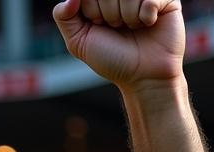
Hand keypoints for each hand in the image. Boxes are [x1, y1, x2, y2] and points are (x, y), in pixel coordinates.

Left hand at [53, 0, 183, 88]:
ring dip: (128, 17)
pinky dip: (146, 14)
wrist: (143, 76)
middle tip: (118, 28)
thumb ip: (64, 17)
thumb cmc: (111, 59)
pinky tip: (149, 23)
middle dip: (110, 15)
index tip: (100, 26)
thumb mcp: (79, 42)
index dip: (93, 13)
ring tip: (134, 28)